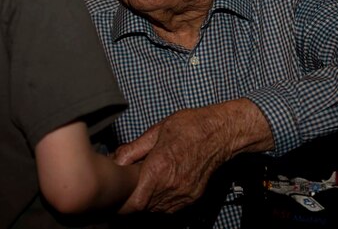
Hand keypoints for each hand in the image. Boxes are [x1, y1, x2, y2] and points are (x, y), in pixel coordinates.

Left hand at [113, 101, 257, 213]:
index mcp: (160, 169)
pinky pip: (170, 207)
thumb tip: (115, 160)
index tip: (116, 191)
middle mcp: (172, 187)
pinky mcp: (193, 197)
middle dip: (131, 198)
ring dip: (145, 200)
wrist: (222, 132)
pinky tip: (159, 184)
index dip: (121, 201)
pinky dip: (160, 200)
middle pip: (142, 208)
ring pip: (155, 210)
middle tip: (127, 183)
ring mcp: (184, 195)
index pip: (133, 202)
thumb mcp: (157, 131)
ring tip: (144, 181)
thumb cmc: (190, 126)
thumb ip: (133, 149)